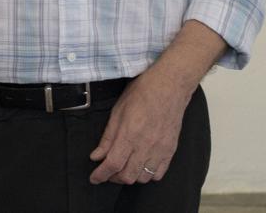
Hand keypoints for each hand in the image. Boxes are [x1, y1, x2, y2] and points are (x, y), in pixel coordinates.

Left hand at [88, 69, 191, 185]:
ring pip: (143, 178)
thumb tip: (96, 156)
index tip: (94, 178)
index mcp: (130, 135)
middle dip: (113, 177)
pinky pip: (159, 173)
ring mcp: (160, 150)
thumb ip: (107, 137)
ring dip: (130, 177)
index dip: (101, 175)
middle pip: (127, 176)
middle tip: (107, 171)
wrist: (169, 86)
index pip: (113, 164)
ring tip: (123, 168)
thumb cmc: (141, 94)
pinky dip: (147, 175)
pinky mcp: (171, 150)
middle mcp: (145, 146)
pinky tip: (141, 166)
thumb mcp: (117, 111)